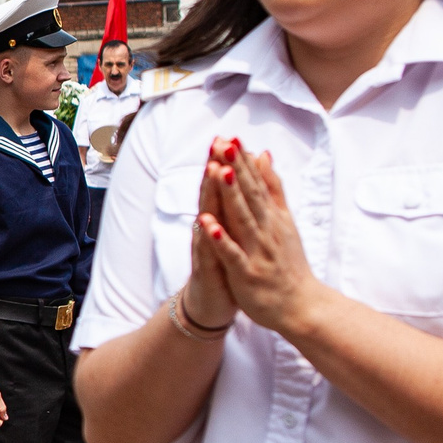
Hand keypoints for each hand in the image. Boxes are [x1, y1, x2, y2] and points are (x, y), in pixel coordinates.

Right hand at [181, 148, 240, 328]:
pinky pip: (204, 250)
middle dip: (214, 168)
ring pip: (206, 216)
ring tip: (212, 170)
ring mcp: (204, 247)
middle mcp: (208, 229)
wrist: (210, 305)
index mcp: (220, 220)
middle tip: (217, 142)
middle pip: (210, 194)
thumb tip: (238, 184)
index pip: (222, 187)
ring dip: (209, 193)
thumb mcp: (230, 234)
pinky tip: (205, 223)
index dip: (226, 163)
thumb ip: (233, 208)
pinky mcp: (204, 268)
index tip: (230, 136)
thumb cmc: (224, 267)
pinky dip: (206, 237)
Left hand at [200, 138, 327, 338]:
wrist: (302, 307)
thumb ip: (272, 188)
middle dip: (235, 169)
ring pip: (242, 220)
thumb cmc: (288, 263)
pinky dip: (220, 239)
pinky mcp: (247, 274)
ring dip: (230, 196)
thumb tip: (263, 154)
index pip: (256, 185)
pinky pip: (232, 254)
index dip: (242, 162)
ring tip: (218, 171)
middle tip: (223, 143)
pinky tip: (207, 222)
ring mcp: (257, 252)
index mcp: (272, 218)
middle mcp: (266, 231)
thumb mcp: (283, 220)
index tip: (229, 138)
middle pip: (249, 196)